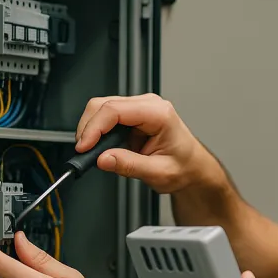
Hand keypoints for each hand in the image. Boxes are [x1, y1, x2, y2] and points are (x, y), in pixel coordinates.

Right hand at [74, 93, 217, 194]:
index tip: (85, 146)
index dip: (94, 127)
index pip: (115, 110)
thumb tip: (103, 159)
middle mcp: (149, 105)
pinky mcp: (132, 115)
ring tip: (94, 152)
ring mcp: (140, 108)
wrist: (193, 168)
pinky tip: (103, 147)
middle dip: (89, 128)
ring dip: (92, 130)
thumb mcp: (158, 172)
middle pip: (103, 104)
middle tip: (84, 152)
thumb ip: (129, 165)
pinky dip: (99, 131)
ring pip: (102, 108)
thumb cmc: (184, 167)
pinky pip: (107, 116)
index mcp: (159, 114)